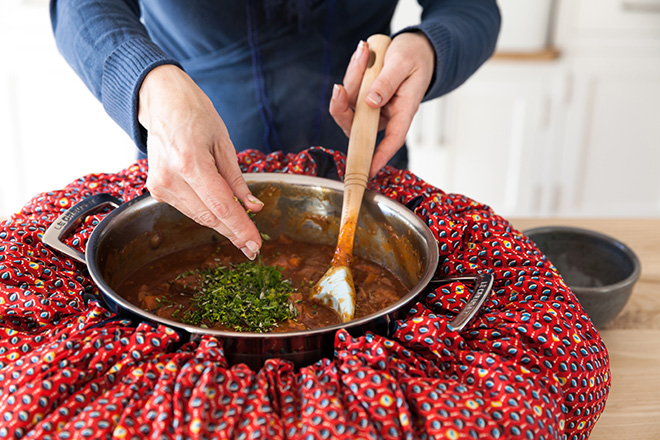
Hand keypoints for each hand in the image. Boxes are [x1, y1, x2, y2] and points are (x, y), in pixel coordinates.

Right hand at [138, 64, 262, 259]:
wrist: (160, 101)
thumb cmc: (195, 115)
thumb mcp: (224, 143)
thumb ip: (237, 180)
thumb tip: (254, 207)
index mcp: (190, 162)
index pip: (221, 207)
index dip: (240, 229)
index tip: (255, 245)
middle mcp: (170, 178)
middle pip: (209, 217)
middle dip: (234, 232)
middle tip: (253, 247)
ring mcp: (159, 185)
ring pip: (199, 216)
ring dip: (221, 223)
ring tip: (242, 229)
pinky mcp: (156, 189)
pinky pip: (188, 208)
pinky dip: (206, 211)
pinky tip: (218, 208)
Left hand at [330, 32, 434, 176]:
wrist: (416, 47)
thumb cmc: (415, 57)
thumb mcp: (404, 63)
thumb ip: (387, 82)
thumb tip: (370, 101)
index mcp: (404, 111)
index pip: (393, 139)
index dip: (381, 156)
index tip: (369, 169)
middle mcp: (386, 113)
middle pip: (357, 124)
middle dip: (343, 106)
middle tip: (341, 86)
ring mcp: (372, 106)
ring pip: (349, 103)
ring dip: (351, 77)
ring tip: (365, 52)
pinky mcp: (363, 96)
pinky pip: (349, 89)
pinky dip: (352, 71)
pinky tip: (363, 53)